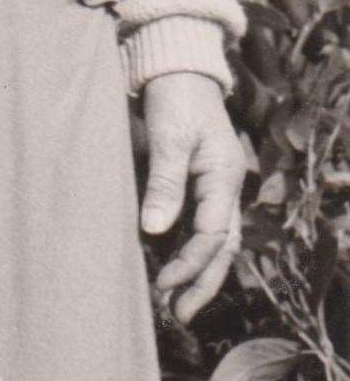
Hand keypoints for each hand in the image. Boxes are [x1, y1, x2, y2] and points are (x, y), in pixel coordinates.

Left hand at [141, 71, 245, 322]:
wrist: (178, 66)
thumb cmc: (174, 96)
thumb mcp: (168, 136)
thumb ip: (164, 182)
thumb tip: (154, 230)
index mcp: (223, 178)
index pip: (212, 235)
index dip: (189, 263)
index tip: (164, 285)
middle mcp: (224, 187)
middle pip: (223, 247)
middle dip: (204, 282)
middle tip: (180, 315)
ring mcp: (214, 186)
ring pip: (216, 240)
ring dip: (199, 272)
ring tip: (177, 303)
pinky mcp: (198, 182)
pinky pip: (201, 225)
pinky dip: (190, 250)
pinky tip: (173, 267)